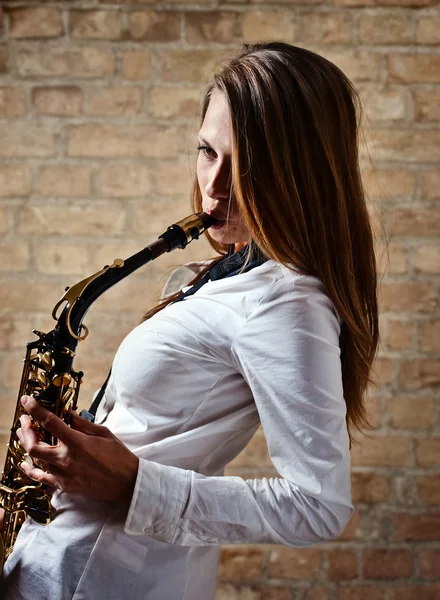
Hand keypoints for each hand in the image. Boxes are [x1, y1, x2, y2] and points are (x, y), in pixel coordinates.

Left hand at [16, 395, 138, 508]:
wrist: (126, 482)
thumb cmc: (118, 456)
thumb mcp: (103, 432)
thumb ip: (82, 423)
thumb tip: (68, 413)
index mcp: (77, 442)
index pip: (49, 422)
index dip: (35, 410)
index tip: (27, 401)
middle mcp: (66, 459)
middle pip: (34, 445)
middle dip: (26, 430)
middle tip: (25, 421)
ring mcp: (63, 474)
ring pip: (35, 460)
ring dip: (28, 446)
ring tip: (26, 435)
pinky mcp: (64, 486)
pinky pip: (41, 477)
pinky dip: (31, 469)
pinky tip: (26, 463)